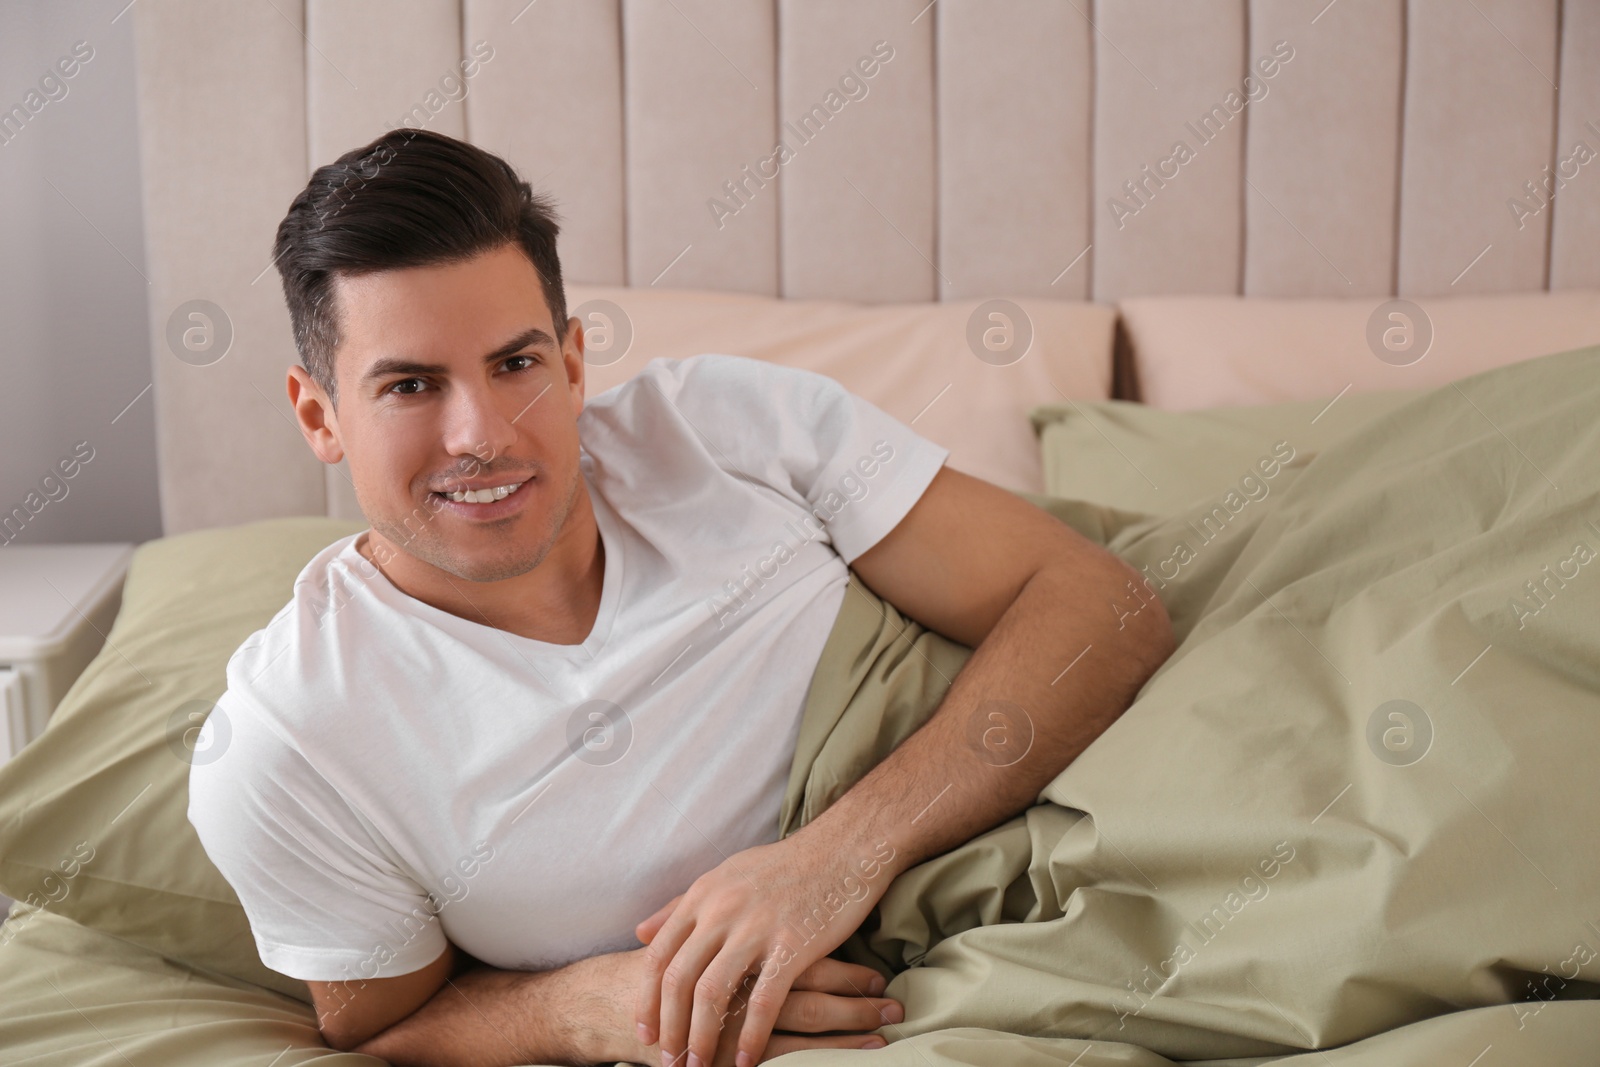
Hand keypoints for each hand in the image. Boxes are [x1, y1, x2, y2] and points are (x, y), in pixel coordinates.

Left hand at [632, 833, 896, 1066]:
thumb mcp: (724, 876)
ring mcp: (756, 928)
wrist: (843, 848)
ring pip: (713, 994)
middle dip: (670, 1029)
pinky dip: (751, 1037)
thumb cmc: (783, 866)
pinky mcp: (793, 945)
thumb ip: (680, 906)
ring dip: (702, 1039)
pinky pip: (764, 1001)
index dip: (647, 1000)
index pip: (659, 956)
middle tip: (669, 1062)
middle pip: (679, 980)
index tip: (646, 1032)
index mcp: (703, 896)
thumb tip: (640, 932)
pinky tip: (746, 1061)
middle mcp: (722, 911)